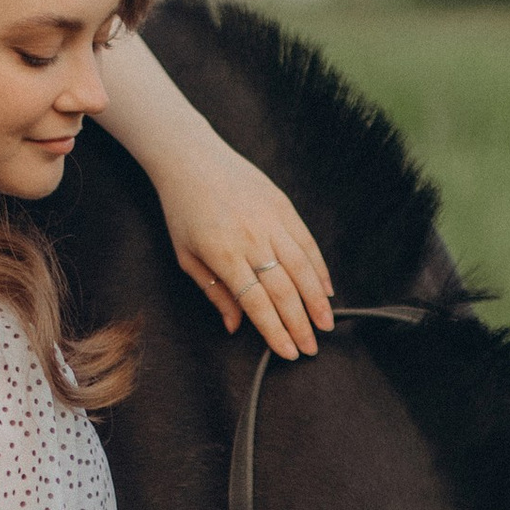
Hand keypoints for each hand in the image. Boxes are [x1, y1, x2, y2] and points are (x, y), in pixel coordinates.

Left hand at [153, 133, 334, 357]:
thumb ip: (213, 292)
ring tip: (326, 323)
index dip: (275, 331)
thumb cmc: (183, 210)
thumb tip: (234, 325)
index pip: (257, 302)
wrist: (191, 158)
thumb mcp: (186, 256)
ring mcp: (271, 220)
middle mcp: (251, 239)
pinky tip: (326, 288)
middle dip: (300, 323)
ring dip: (317, 300)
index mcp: (224, 255)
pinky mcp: (283, 206)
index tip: (288, 351)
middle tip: (311, 347)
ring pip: (303, 267)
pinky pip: (307, 242)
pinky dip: (319, 268)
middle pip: (284, 290)